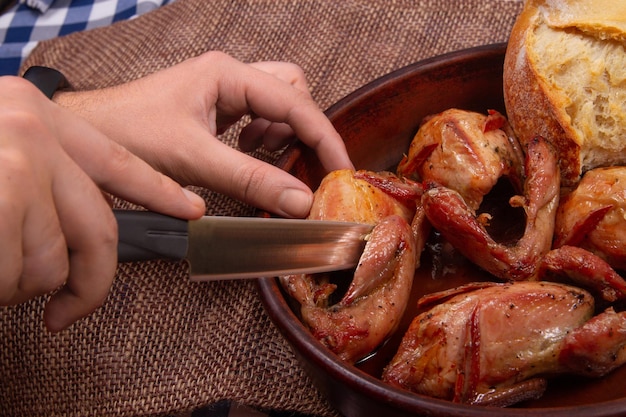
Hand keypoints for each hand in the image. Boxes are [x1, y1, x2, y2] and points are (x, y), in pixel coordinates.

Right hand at [0, 77, 204, 330]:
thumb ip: (41, 182)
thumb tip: (79, 234)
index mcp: (35, 114)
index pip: (118, 161)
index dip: (160, 190)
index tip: (191, 210)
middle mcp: (31, 130)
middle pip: (99, 229)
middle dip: (89, 283)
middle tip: (69, 312)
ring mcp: (15, 162)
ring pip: (54, 261)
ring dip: (16, 285)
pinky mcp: (0, 196)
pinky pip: (20, 275)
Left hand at [55, 51, 353, 217]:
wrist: (86, 135)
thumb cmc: (128, 135)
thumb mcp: (195, 159)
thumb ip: (250, 179)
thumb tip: (300, 201)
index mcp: (227, 75)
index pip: (296, 102)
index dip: (324, 137)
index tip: (341, 170)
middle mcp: (230, 76)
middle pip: (293, 93)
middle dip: (303, 129)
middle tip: (305, 166)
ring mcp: (222, 90)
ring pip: (277, 105)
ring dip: (282, 135)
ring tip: (268, 161)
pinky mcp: (215, 108)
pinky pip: (257, 118)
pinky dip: (263, 140)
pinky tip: (247, 155)